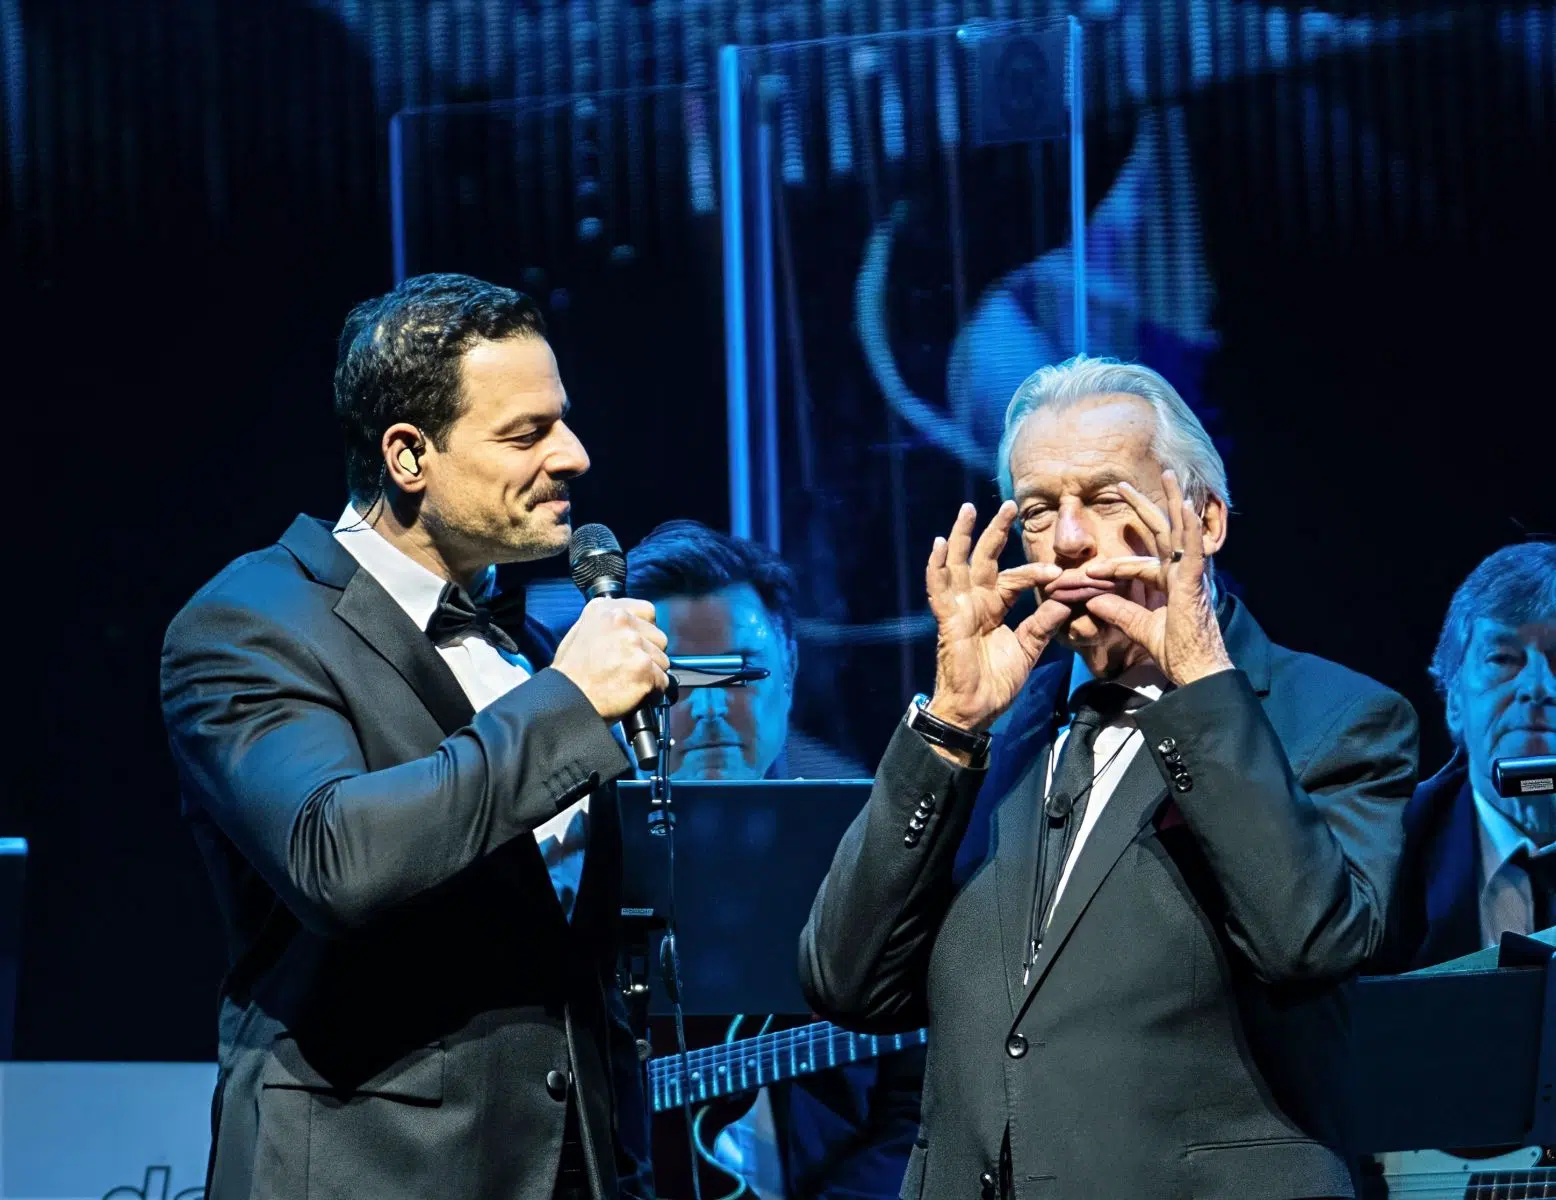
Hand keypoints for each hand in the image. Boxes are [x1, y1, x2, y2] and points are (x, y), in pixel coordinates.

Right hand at [552, 598, 670, 722]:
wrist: (568, 699)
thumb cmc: (571, 673)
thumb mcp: (580, 632)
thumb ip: (607, 622)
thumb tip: (628, 622)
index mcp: (606, 609)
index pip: (647, 611)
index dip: (645, 631)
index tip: (636, 642)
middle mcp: (621, 621)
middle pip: (658, 637)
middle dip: (649, 653)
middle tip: (627, 666)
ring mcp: (634, 643)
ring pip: (663, 660)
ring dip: (651, 672)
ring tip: (627, 680)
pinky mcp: (644, 667)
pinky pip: (663, 680)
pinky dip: (653, 690)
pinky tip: (633, 691)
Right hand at [924, 501, 1069, 732]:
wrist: (976, 708)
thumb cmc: (997, 682)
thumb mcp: (1029, 649)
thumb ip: (1044, 624)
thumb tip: (1065, 601)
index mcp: (993, 607)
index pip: (1014, 578)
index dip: (1036, 572)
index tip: (1059, 573)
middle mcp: (974, 601)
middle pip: (984, 558)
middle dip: (995, 530)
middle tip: (1009, 504)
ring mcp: (959, 607)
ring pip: (958, 563)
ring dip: (962, 536)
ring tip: (968, 509)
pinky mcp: (947, 618)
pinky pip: (938, 588)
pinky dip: (936, 566)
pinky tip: (937, 544)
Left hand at [1080, 470, 1233, 687]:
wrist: (1196, 670)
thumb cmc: (1175, 652)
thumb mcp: (1139, 627)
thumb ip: (1118, 611)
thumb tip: (1092, 599)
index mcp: (1169, 584)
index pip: (1139, 564)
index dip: (1114, 565)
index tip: (1089, 571)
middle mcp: (1181, 573)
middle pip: (1162, 532)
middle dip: (1144, 506)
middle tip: (1125, 484)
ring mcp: (1190, 575)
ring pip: (1180, 530)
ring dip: (1173, 501)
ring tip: (1167, 475)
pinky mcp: (1195, 581)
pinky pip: (1193, 549)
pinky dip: (1189, 527)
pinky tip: (1184, 507)